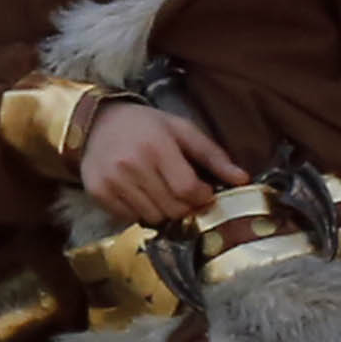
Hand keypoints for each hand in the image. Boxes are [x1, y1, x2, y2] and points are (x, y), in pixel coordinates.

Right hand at [77, 97, 240, 227]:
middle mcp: (132, 165)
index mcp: (157, 147)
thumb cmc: (146, 126)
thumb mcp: (182, 129)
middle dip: (185, 206)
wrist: (97, 122)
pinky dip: (140, 212)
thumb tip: (243, 180)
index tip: (203, 191)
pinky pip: (129, 219)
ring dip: (163, 211)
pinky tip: (140, 194)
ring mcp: (112, 180)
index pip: (188, 190)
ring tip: (160, 192)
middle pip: (172, 208)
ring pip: (152, 218)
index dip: (202, 197)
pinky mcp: (97, 192)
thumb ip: (213, 155)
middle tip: (182, 194)